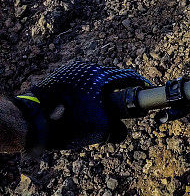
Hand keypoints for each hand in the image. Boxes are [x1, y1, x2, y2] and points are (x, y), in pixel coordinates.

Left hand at [14, 61, 149, 150]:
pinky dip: (87, 89)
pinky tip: (84, 102)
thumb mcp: (99, 130)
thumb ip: (117, 130)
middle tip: (127, 96)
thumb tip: (123, 130)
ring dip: (102, 87)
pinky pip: (81, 80)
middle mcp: (89, 68)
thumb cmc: (69, 123)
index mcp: (102, 77)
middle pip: (113, 75)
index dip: (140, 84)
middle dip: (122, 85)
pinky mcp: (61, 75)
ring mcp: (73, 70)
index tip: (146, 89)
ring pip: (96, 77)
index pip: (128, 77)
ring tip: (103, 101)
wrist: (33, 120)